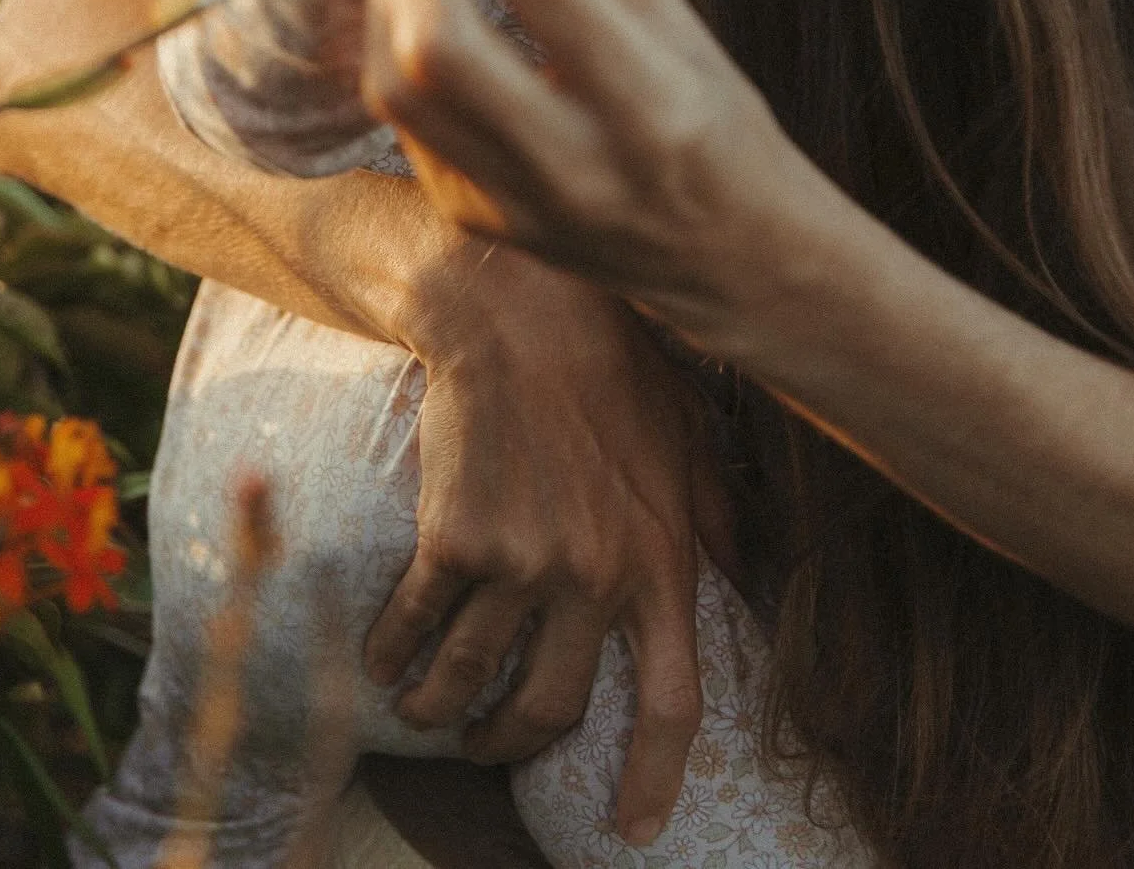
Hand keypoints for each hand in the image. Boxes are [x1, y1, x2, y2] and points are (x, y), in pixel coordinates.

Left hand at [360, 0, 817, 350]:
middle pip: (439, 39)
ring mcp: (511, 203)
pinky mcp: (470, 218)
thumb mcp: (676, 27)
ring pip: (397, 84)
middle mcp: (572, 165)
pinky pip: (405, 120)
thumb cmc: (718, 125)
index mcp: (649, 107)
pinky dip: (400, 46)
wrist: (730, 258)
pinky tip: (423, 8)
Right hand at [365, 242, 728, 847]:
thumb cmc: (614, 369)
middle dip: (510, 743)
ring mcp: (521, 561)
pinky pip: (416, 625)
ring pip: (468, 679)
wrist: (522, 316)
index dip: (655, 776)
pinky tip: (383, 661)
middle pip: (550, 709)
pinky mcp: (454, 538)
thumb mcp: (688, 441)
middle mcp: (593, 577)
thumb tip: (751, 577)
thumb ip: (719, 519)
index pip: (672, 701)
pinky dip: (393, 654)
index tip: (632, 829)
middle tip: (489, 743)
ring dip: (439, 708)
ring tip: (422, 708)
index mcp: (661, 562)